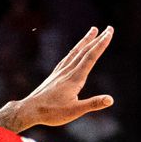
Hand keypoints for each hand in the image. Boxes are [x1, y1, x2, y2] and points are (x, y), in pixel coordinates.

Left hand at [0, 27, 115, 130]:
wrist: (30, 110)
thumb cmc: (52, 112)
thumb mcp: (75, 111)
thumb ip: (93, 104)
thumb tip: (110, 100)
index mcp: (75, 78)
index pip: (91, 57)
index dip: (101, 45)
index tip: (109, 33)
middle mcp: (68, 71)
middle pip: (85, 51)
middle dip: (98, 39)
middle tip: (109, 28)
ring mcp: (60, 72)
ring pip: (75, 52)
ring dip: (86, 41)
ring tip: (93, 31)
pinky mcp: (55, 75)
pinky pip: (67, 58)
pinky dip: (74, 51)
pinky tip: (75, 51)